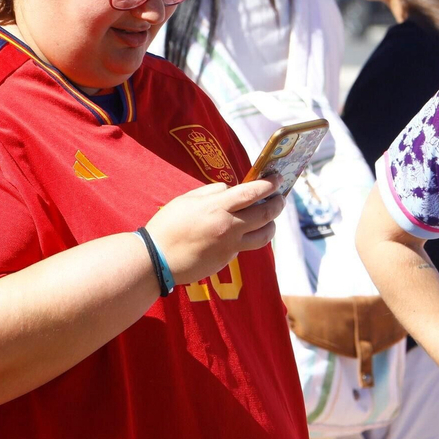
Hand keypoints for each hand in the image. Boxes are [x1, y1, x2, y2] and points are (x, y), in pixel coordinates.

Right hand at [144, 178, 283, 285]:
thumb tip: (230, 189)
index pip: (251, 192)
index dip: (269, 185)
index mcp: (217, 207)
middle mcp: (228, 226)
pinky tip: (246, 231)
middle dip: (277, 204)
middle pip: (264, 214)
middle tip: (281, 197)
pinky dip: (251, 236)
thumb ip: (212, 192)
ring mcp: (230, 245)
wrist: (158, 258)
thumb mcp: (188, 199)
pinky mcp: (227, 259)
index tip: (278, 179)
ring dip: (272, 225)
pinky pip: (246, 246)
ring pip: (264, 235)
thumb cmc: (168, 225)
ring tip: (270, 218)